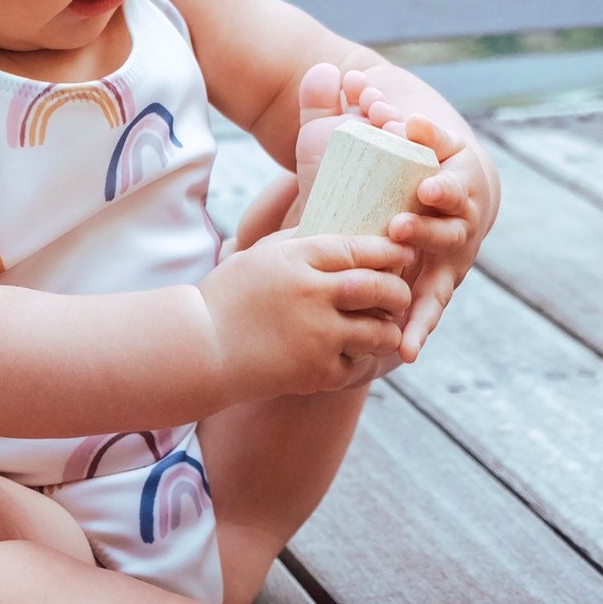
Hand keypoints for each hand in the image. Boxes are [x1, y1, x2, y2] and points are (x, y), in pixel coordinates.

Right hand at [201, 231, 415, 397]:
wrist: (199, 347)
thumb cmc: (228, 297)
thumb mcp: (260, 254)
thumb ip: (301, 242)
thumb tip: (343, 232)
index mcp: (298, 259)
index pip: (360, 249)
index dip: (390, 251)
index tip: (403, 255)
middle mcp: (313, 294)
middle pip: (380, 287)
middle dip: (398, 291)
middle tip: (399, 294)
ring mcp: (318, 335)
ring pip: (380, 331)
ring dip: (388, 329)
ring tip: (384, 327)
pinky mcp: (317, 371)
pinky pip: (359, 364)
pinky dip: (363, 359)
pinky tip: (356, 353)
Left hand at [362, 110, 495, 362]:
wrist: (442, 192)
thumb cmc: (420, 156)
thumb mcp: (415, 135)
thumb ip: (402, 123)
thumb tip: (387, 110)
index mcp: (459, 183)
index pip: (455, 185)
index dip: (443, 188)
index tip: (427, 188)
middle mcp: (461, 225)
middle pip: (449, 231)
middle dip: (426, 231)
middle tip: (398, 228)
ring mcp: (451, 259)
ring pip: (442, 279)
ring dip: (424, 292)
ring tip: (401, 305)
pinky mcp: (436, 285)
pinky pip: (429, 311)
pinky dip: (419, 330)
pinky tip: (404, 352)